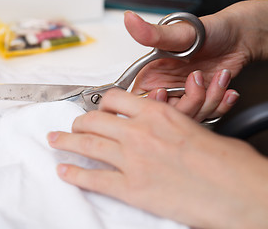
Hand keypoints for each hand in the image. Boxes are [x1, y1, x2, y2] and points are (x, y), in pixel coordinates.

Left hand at [48, 89, 267, 228]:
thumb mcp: (195, 128)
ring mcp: (131, 161)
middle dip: (78, 123)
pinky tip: (64, 171)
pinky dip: (74, 174)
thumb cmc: (225, 162)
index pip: (115, 99)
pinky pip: (93, 178)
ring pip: (86, 144)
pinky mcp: (131, 189)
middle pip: (94, 121)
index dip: (100, 104)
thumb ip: (169, 124)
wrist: (236, 191)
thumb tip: (160, 127)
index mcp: (156, 114)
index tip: (95, 109)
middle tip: (71, 126)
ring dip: (65, 142)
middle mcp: (138, 133)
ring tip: (54, 141)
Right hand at [123, 0, 262, 120]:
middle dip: (190, 101)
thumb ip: (152, 33)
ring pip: (191, 117)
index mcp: (152, 76)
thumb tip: (131, 20)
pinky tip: (225, 88)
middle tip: (200, 78)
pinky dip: (221, 104)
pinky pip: (209, 116)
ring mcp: (185, 98)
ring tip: (218, 76)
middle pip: (169, 114)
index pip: (141, 102)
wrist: (237, 37)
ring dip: (211, 98)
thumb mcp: (179, 34)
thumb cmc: (208, 32)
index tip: (166, 91)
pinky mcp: (202, 104)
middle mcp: (166, 89)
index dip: (153, 103)